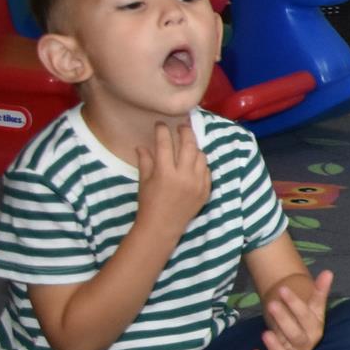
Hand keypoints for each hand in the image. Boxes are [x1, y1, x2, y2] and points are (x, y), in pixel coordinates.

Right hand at [135, 121, 211, 235]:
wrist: (162, 226)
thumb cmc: (149, 203)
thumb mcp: (144, 181)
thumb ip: (145, 161)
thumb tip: (142, 146)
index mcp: (164, 173)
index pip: (164, 144)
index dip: (162, 131)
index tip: (160, 124)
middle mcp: (183, 176)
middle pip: (188, 145)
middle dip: (185, 132)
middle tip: (182, 126)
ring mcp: (197, 183)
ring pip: (201, 156)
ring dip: (194, 146)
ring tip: (188, 142)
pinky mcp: (206, 189)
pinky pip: (207, 169)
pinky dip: (201, 162)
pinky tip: (195, 159)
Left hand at [247, 270, 331, 349]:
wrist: (295, 336)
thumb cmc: (303, 319)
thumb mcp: (311, 306)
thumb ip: (319, 290)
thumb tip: (328, 272)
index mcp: (315, 330)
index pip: (307, 318)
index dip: (295, 304)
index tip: (283, 289)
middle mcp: (305, 345)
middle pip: (296, 337)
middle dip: (284, 321)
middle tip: (272, 304)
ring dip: (275, 348)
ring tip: (265, 333)